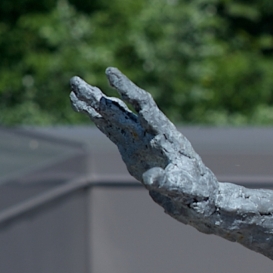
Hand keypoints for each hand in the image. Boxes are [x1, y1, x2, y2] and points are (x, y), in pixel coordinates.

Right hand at [70, 68, 217, 205]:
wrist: (197, 198)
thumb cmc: (197, 192)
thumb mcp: (187, 189)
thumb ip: (171, 183)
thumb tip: (153, 179)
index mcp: (166, 136)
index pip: (144, 106)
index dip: (128, 89)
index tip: (110, 73)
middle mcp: (151, 133)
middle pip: (123, 110)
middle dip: (99, 96)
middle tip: (75, 81)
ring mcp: (141, 140)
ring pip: (114, 117)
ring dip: (94, 103)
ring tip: (74, 87)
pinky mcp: (133, 149)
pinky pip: (111, 130)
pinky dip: (96, 119)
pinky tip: (82, 107)